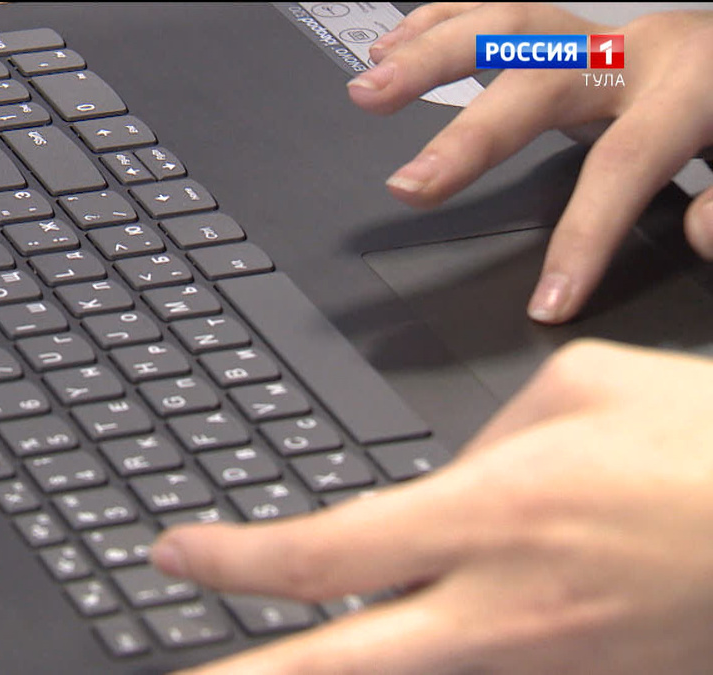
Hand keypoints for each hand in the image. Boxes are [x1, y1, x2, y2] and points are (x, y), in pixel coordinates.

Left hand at [151, 339, 712, 673]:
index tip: (173, 554)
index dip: (232, 562)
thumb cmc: (706, 446)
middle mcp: (503, 608)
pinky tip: (390, 653)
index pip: (322, 553)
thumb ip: (486, 435)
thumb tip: (442, 479)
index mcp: (489, 515)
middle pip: (336, 667)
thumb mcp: (579, 388)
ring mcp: (545, 665)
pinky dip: (422, 672)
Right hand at [345, 3, 712, 324]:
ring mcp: (601, 30)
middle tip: (411, 188)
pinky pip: (498, 11)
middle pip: (538, 79)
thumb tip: (701, 233)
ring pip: (505, 24)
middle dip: (466, 137)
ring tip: (369, 90)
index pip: (626, 163)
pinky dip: (438, 26)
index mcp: (694, 83)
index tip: (548, 298)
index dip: (584, 235)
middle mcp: (636, 48)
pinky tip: (390, 48)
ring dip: (427, 58)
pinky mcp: (574, 27)